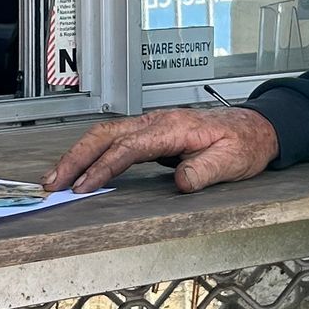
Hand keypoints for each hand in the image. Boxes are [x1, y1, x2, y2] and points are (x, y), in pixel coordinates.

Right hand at [45, 105, 279, 195]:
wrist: (255, 128)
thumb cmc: (244, 144)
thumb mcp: (232, 161)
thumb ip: (205, 171)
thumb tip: (181, 182)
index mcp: (173, 128)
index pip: (129, 147)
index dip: (104, 167)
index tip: (84, 186)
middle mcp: (156, 122)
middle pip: (105, 135)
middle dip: (75, 158)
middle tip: (53, 183)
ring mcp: (151, 125)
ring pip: (104, 134)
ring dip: (78, 155)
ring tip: (56, 178)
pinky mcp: (150, 134)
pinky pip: (113, 140)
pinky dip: (91, 153)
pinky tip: (80, 169)